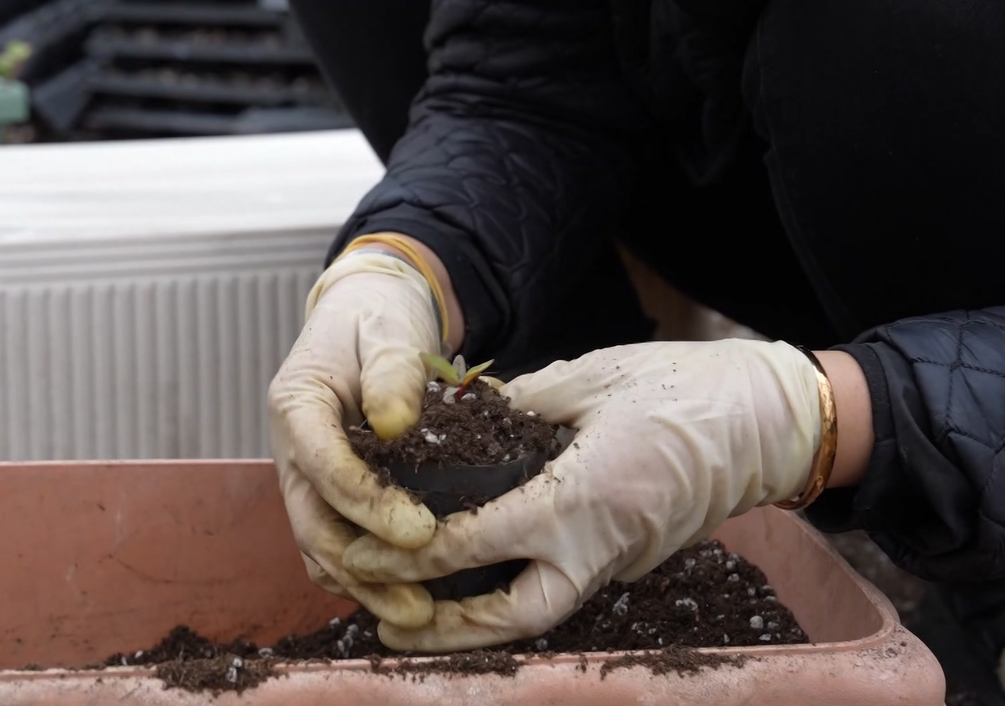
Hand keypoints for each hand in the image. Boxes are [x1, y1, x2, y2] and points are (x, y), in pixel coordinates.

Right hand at [268, 247, 444, 628]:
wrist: (366, 317)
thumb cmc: (378, 320)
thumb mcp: (388, 328)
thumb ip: (392, 371)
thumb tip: (397, 426)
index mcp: (296, 406)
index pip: (323, 467)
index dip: (368, 505)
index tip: (420, 531)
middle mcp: (291, 452)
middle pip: (313, 526)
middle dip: (365, 570)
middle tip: (420, 602)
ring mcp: (305, 479)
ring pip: (320, 549)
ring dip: (365, 586)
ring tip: (418, 613)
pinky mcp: (328, 496)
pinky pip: (336, 546)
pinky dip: (367, 577)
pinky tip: (410, 596)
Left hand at [341, 339, 823, 650]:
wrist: (775, 421)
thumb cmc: (688, 388)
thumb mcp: (596, 377)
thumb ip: (527, 402)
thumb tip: (474, 412)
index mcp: (583, 498)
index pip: (479, 541)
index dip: (413, 555)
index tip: (365, 557)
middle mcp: (602, 546)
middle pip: (514, 617)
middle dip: (446, 631)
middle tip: (388, 627)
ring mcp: (625, 561)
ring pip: (542, 612)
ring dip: (480, 622)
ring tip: (423, 618)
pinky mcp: (637, 560)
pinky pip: (568, 586)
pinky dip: (519, 591)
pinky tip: (485, 577)